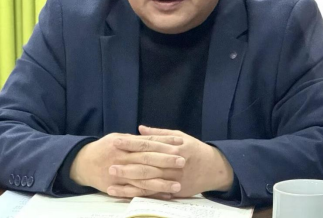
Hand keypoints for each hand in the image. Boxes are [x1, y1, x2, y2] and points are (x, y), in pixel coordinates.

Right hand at [70, 133, 184, 197]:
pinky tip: (164, 195)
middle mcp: (121, 159)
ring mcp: (119, 174)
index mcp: (122, 144)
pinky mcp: (117, 187)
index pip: (147, 143)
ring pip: (143, 179)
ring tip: (178, 184)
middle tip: (182, 161)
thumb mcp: (116, 137)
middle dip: (166, 161)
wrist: (83, 164)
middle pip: (147, 159)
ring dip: (161, 182)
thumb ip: (134, 139)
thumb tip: (152, 136)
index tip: (179, 143)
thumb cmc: (103, 148)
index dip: (163, 143)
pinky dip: (151, 194)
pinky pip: (136, 192)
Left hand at [108, 126, 233, 197]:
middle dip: (126, 164)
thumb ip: (159, 133)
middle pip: (145, 164)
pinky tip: (124, 194)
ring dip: (128, 183)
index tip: (115, 141)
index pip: (147, 144)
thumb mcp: (179, 136)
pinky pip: (152, 194)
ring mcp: (171, 180)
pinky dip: (137, 194)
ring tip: (111, 182)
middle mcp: (171, 164)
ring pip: (147, 182)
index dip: (131, 143)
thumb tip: (140, 129)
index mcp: (172, 147)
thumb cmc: (194, 149)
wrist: (213, 169)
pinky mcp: (172, 192)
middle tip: (109, 164)